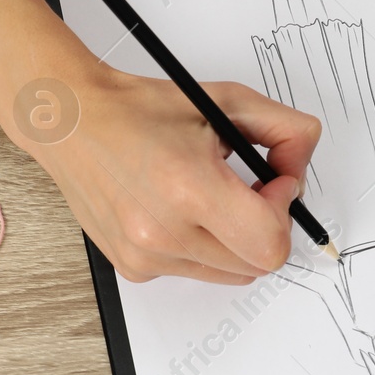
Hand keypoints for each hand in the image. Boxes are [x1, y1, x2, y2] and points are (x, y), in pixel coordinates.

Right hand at [19, 66, 320, 283]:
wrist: (72, 123)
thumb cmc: (140, 111)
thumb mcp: (226, 101)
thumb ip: (285, 131)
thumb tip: (301, 169)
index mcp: (188, 188)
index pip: (271, 242)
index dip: (285, 211)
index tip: (274, 183)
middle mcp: (163, 232)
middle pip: (257, 264)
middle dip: (266, 226)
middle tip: (248, 188)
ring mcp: (146, 257)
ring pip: (231, 273)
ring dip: (235, 240)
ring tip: (210, 197)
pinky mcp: (134, 269)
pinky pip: (196, 272)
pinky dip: (202, 247)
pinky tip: (180, 211)